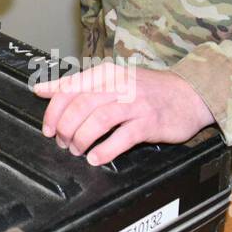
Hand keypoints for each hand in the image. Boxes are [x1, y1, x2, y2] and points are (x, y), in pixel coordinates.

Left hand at [32, 61, 214, 165]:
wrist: (190, 93)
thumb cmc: (146, 89)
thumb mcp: (110, 79)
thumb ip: (76, 85)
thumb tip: (42, 89)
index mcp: (105, 73)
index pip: (69, 89)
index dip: (53, 112)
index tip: (47, 129)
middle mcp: (118, 85)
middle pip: (80, 105)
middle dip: (66, 128)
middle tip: (63, 143)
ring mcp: (135, 103)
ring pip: (98, 119)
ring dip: (82, 138)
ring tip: (77, 150)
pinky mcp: (149, 122)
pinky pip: (122, 137)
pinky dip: (105, 150)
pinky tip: (96, 158)